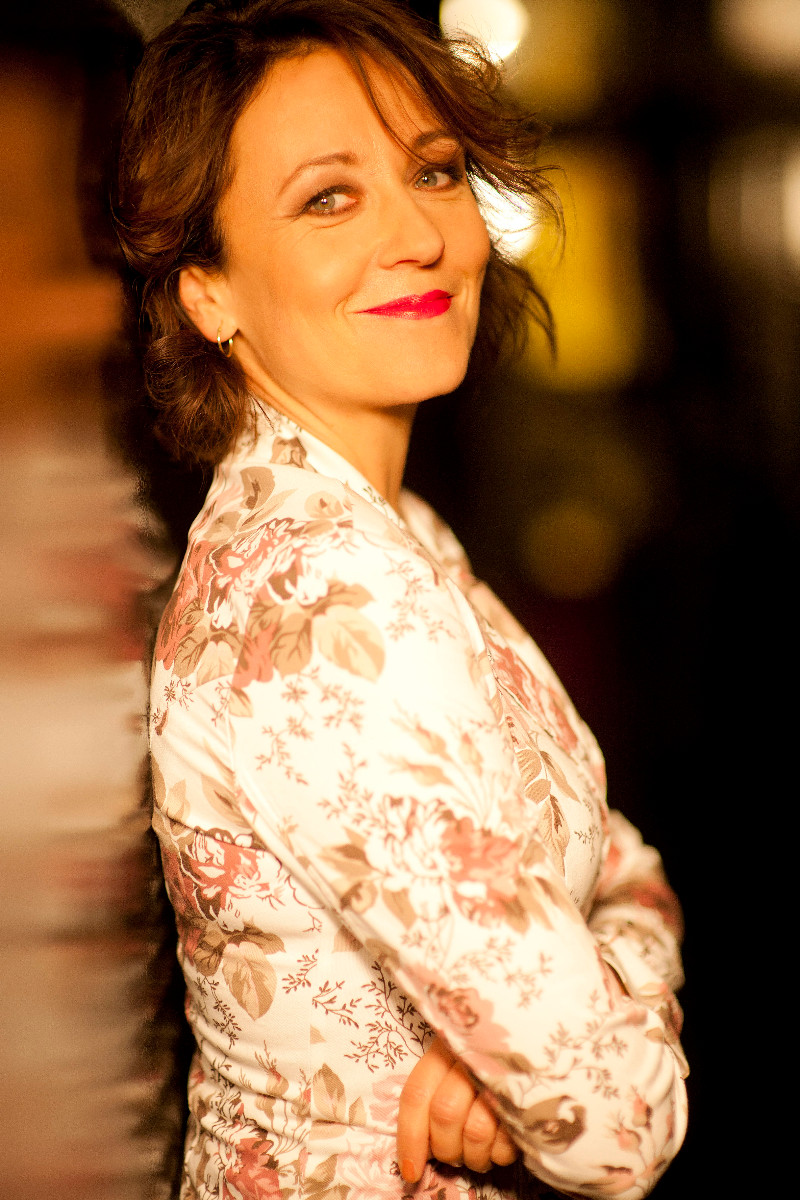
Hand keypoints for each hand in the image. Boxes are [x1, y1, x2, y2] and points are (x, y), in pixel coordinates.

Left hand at [397, 1036, 517, 1182]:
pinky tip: (500, 1144)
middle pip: (445, 1114)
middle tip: (453, 1155)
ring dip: (474, 1156)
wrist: (528, 1046)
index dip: (410, 1137)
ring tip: (478, 1153)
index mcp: (444, 1049)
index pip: (417, 1095)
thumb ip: (429, 1102)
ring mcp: (502, 1077)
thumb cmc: (480, 1067)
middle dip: (446, 1148)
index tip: (410, 1172)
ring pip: (476, 1131)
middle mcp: (470, 1058)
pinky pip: (507, 1140)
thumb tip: (412, 1155)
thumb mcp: (449, 1072)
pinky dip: (499, 1154)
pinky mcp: (528, 1097)